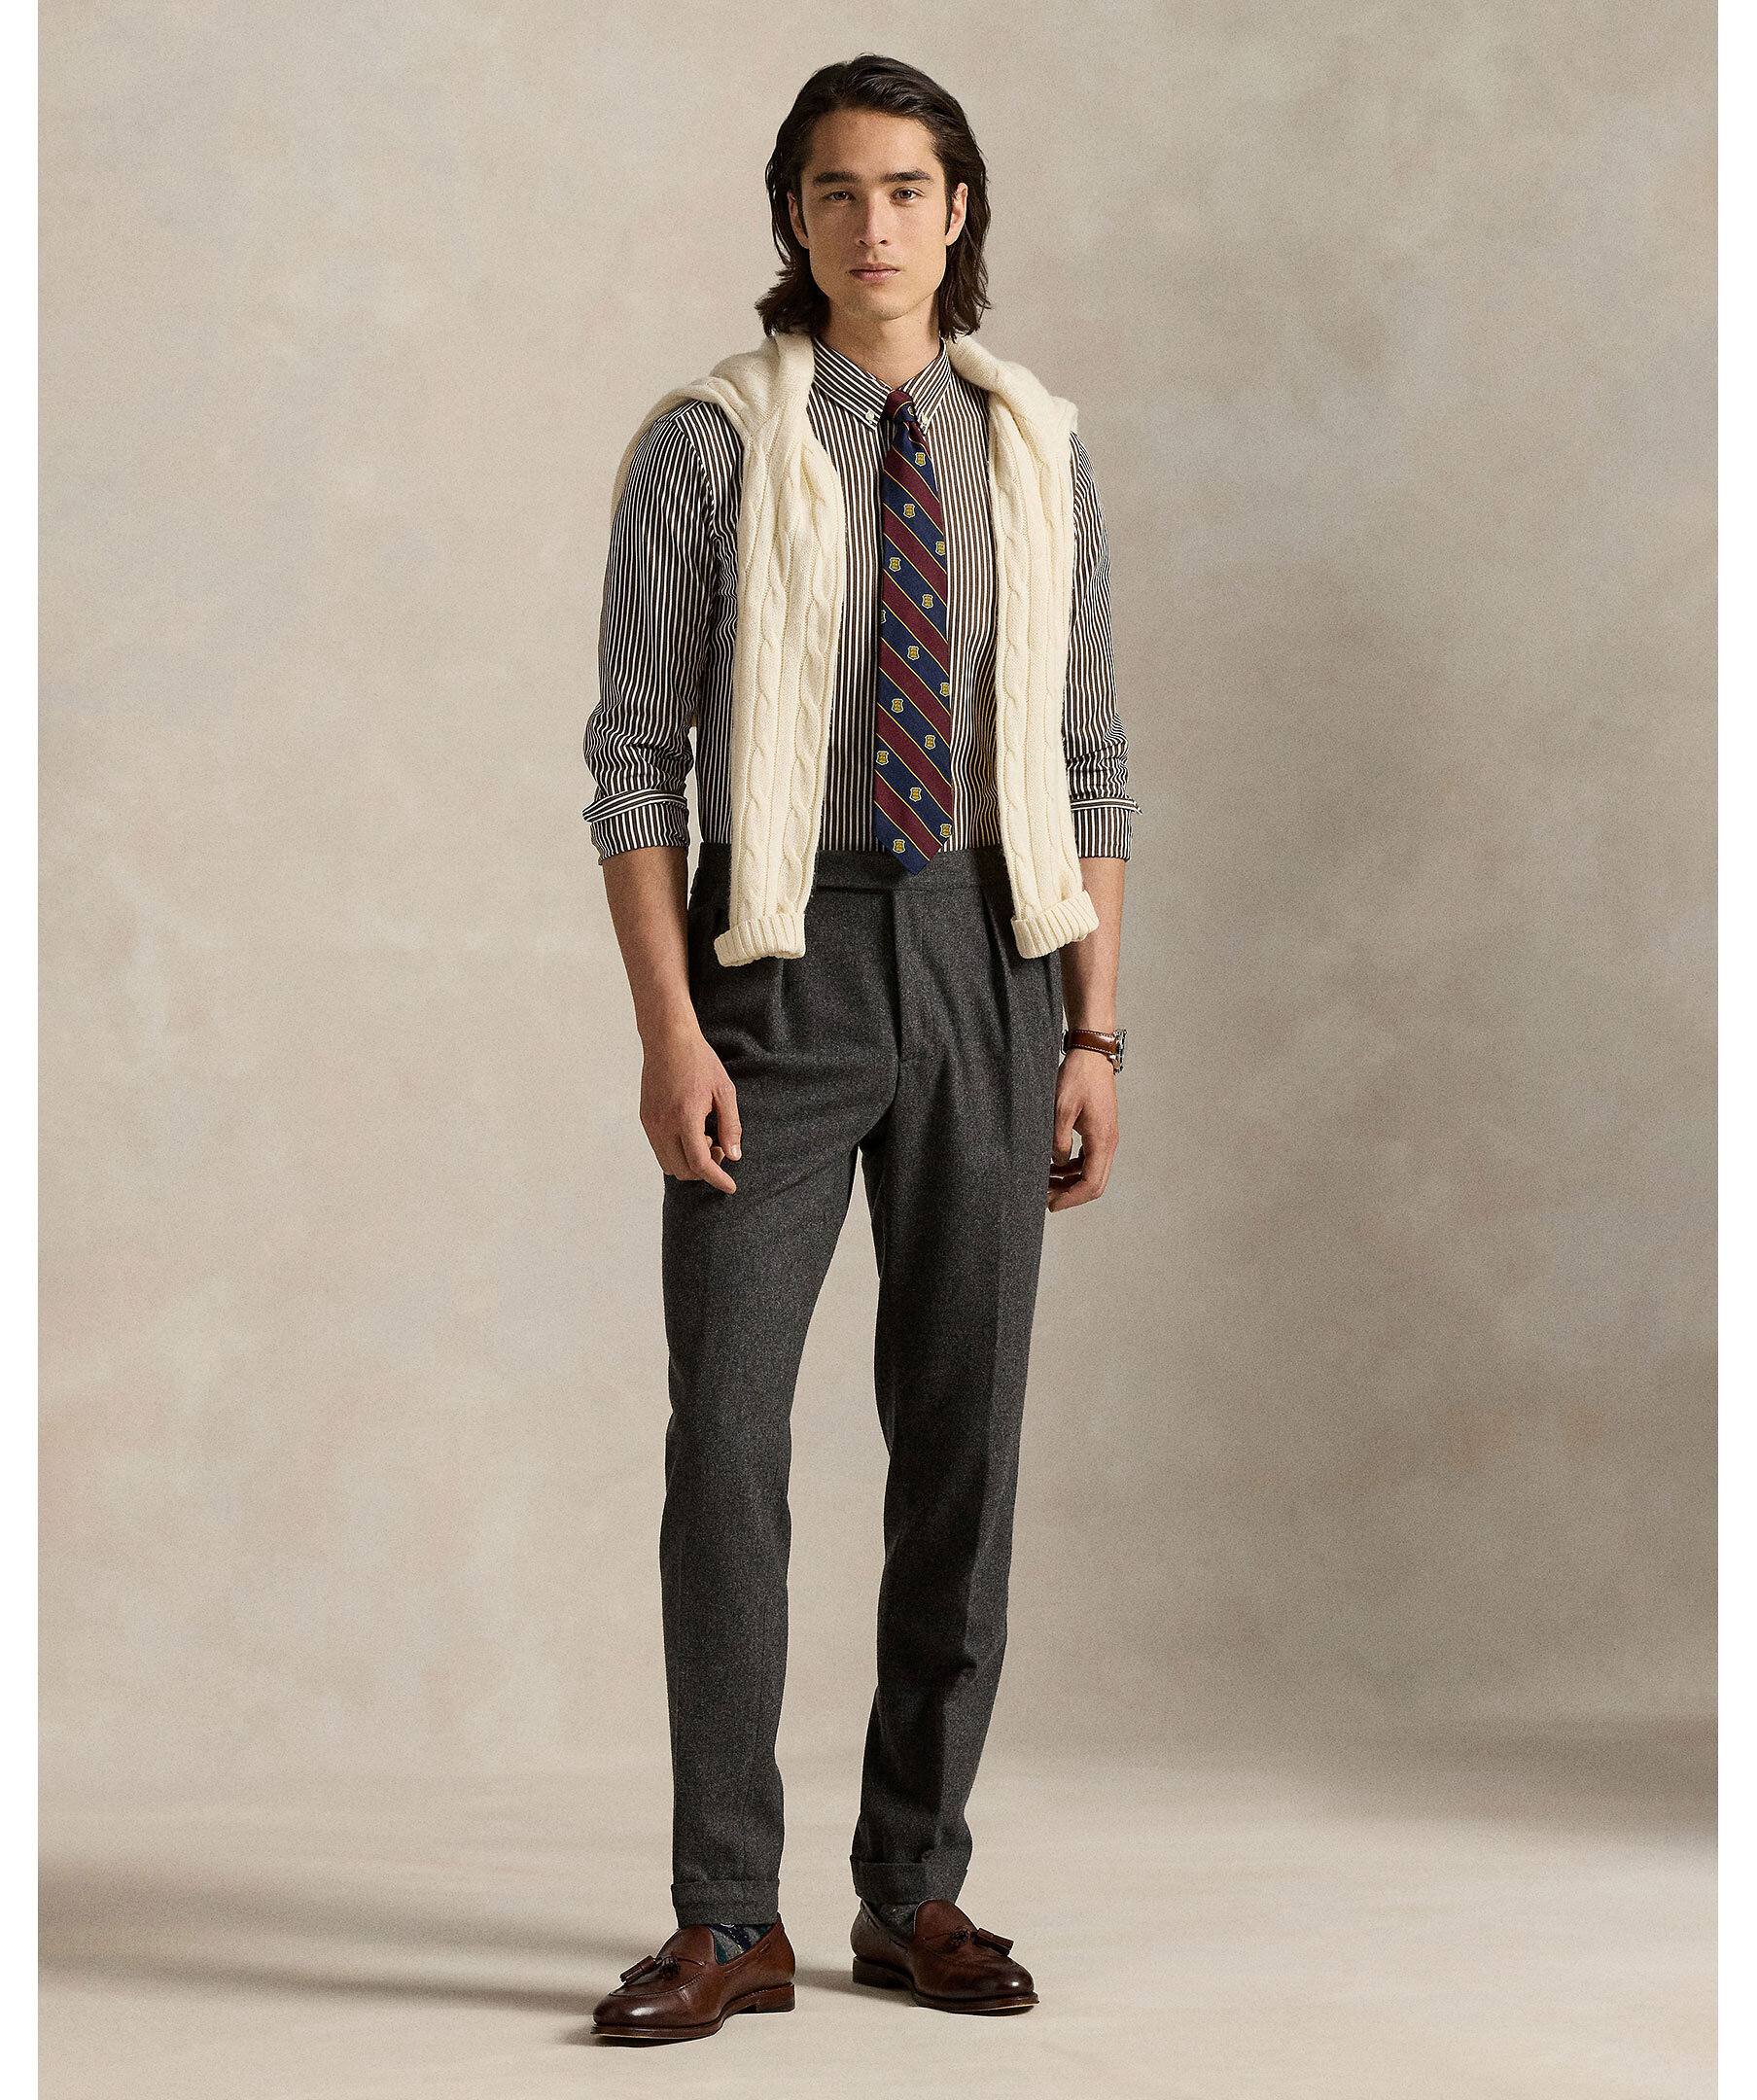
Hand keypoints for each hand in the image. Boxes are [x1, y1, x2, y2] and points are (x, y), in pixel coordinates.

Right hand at [640, 1022, 741, 1192]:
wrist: (668, 1040)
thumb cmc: (700, 1062)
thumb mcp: (724, 1092)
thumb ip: (731, 1126)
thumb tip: (733, 1156)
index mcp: (685, 1118)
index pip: (700, 1164)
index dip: (717, 1179)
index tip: (731, 1187)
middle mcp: (663, 1125)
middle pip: (683, 1171)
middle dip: (705, 1169)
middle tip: (719, 1147)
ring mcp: (651, 1124)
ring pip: (669, 1165)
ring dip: (689, 1162)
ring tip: (704, 1137)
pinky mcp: (645, 1119)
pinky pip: (660, 1151)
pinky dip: (677, 1152)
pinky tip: (691, 1132)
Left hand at [1047, 1048, 1117, 1211]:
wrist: (1091, 1054)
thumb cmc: (1077, 1077)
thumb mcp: (1060, 1109)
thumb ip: (1058, 1141)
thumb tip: (1056, 1164)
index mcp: (1102, 1140)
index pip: (1091, 1184)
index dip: (1071, 1199)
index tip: (1051, 1205)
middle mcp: (1108, 1142)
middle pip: (1094, 1183)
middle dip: (1069, 1194)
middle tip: (1044, 1196)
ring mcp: (1105, 1137)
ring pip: (1091, 1172)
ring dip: (1069, 1181)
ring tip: (1044, 1182)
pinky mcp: (1099, 1131)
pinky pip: (1088, 1158)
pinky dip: (1072, 1167)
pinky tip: (1053, 1165)